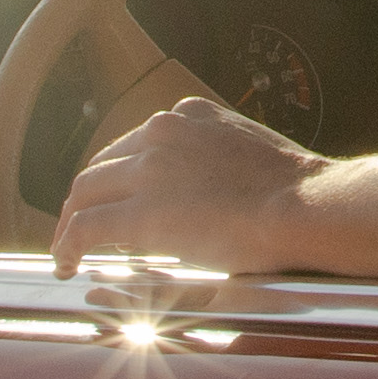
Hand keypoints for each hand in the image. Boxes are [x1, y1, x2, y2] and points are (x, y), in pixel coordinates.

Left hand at [48, 96, 323, 274]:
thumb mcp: (248, 153)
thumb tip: (208, 191)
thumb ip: (216, 162)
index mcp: (190, 116)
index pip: (135, 144)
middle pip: (103, 165)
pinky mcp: (142, 212)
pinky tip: (67, 263)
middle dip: (89, 197)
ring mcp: (149, 170)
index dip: (118, 175)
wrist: (310, 207)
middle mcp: (162, 132)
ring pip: (85, 192)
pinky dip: (69, 245)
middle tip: (82, 225)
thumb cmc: (298, 193)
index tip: (117, 196)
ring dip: (72, 221)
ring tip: (70, 247)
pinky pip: (86, 227)